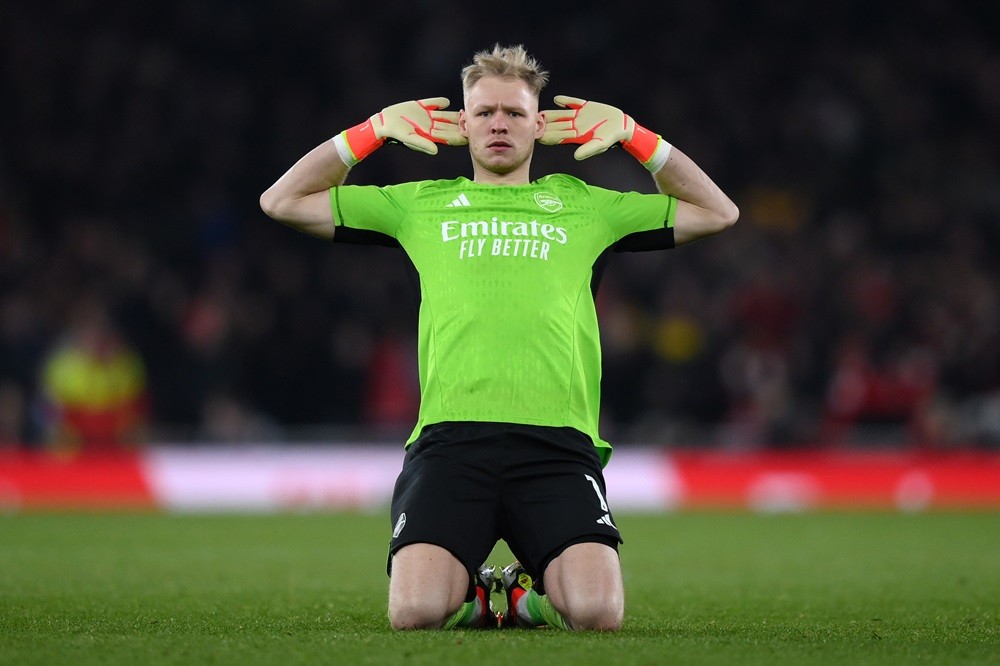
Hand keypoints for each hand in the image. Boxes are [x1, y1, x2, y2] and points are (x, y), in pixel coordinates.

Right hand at [335, 98, 465, 165]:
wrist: (381, 124)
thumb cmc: (394, 135)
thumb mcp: (409, 139)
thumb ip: (423, 144)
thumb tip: (436, 151)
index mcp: (430, 135)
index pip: (448, 137)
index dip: (459, 135)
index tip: (471, 133)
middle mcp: (429, 126)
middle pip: (448, 126)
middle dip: (460, 125)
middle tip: (474, 121)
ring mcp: (424, 116)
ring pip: (442, 115)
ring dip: (453, 114)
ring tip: (465, 111)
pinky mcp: (417, 107)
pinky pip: (431, 104)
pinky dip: (438, 102)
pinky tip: (447, 101)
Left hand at [540, 95, 668, 170]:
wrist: (622, 126)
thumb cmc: (612, 138)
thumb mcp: (600, 144)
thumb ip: (587, 149)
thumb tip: (575, 156)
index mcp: (577, 136)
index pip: (559, 137)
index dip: (547, 136)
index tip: (536, 134)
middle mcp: (576, 126)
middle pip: (557, 125)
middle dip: (545, 124)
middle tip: (533, 121)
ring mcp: (580, 116)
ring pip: (562, 114)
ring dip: (552, 113)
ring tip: (540, 112)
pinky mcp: (586, 107)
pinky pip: (574, 103)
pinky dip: (566, 101)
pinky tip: (556, 99)